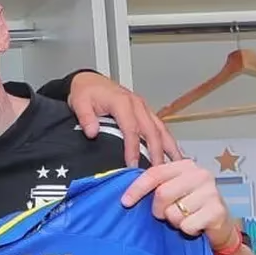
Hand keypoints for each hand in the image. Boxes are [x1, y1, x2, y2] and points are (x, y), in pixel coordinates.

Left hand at [66, 71, 181, 166]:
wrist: (90, 81)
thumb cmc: (86, 92)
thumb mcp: (80, 102)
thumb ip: (86, 117)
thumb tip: (92, 132)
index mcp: (122, 102)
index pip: (131, 129)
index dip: (133, 148)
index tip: (132, 165)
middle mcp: (137, 104)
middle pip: (151, 131)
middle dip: (155, 153)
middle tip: (157, 173)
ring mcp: (144, 108)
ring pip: (161, 129)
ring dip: (169, 148)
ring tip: (176, 166)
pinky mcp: (146, 112)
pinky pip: (161, 128)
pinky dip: (168, 142)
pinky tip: (174, 155)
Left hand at [120, 159, 231, 243]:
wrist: (220, 224)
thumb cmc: (192, 206)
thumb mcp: (174, 190)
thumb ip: (156, 186)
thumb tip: (127, 194)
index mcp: (186, 165)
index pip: (154, 173)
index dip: (137, 189)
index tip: (125, 202)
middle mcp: (200, 174)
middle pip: (162, 193)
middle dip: (158, 210)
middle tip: (166, 214)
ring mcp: (211, 192)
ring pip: (174, 213)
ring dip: (175, 222)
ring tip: (186, 218)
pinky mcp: (217, 211)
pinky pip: (187, 225)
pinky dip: (187, 230)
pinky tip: (196, 225)